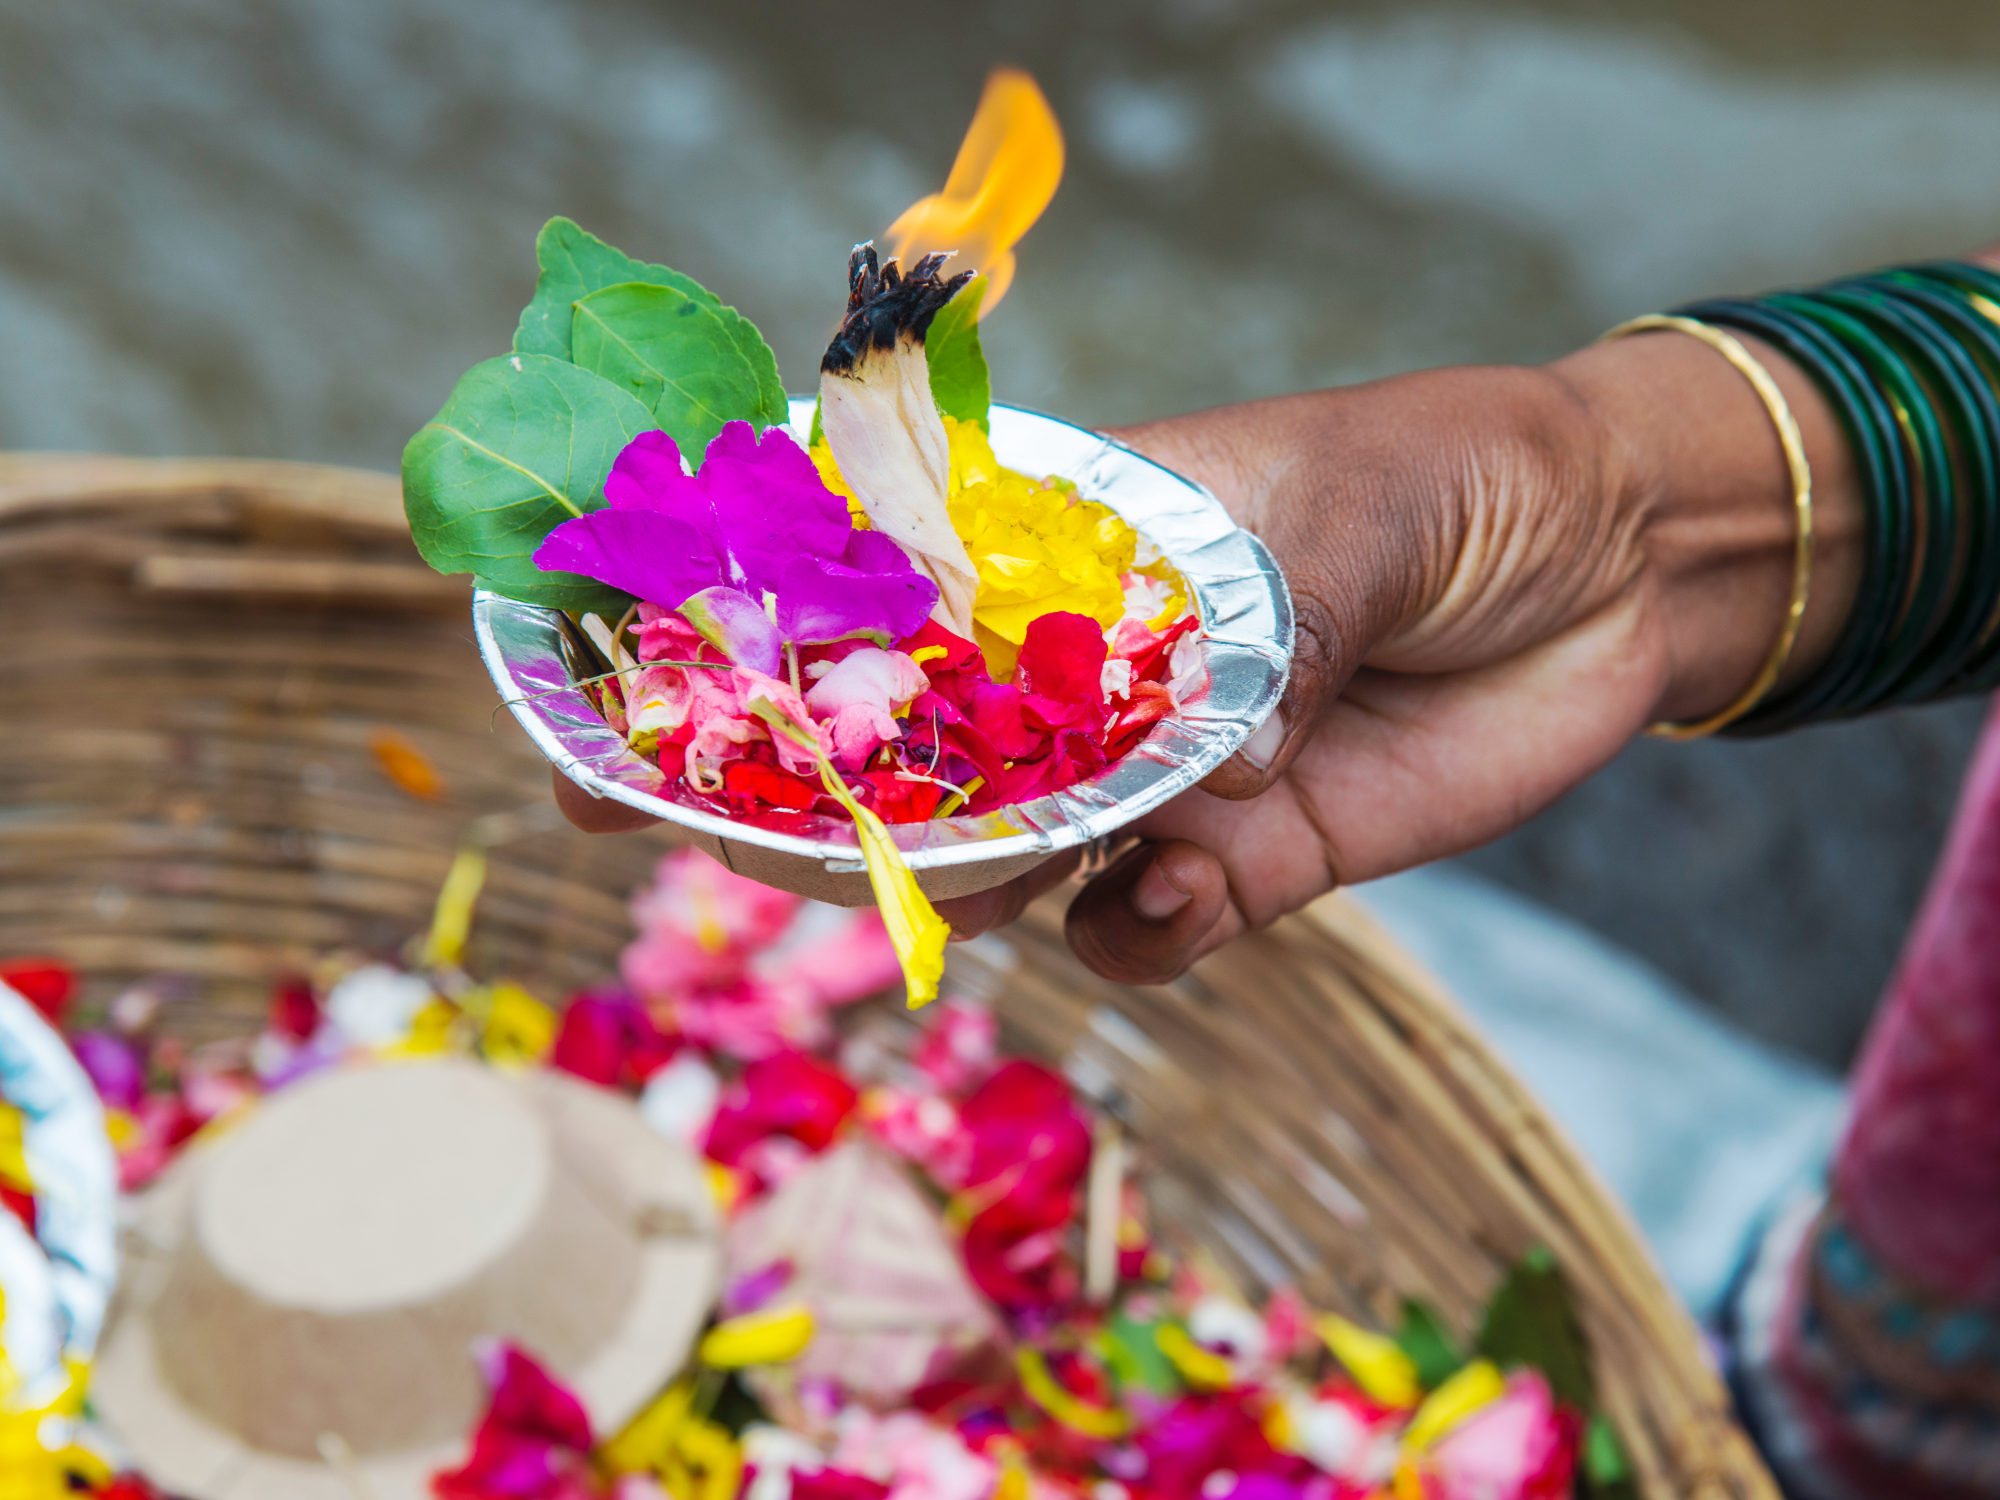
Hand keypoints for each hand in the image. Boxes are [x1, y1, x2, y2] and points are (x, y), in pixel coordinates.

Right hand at [946, 332, 1861, 980]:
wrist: (1621, 567)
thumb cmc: (1473, 477)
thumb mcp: (1371, 509)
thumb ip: (1289, 620)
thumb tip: (1226, 764)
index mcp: (1099, 540)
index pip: (948, 599)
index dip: (875, 655)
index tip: (818, 707)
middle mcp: (1111, 665)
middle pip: (970, 748)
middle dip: (921, 801)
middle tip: (889, 846)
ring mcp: (1174, 768)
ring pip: (1039, 852)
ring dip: (1014, 882)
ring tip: (1028, 884)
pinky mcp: (1252, 857)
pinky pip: (1151, 922)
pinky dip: (1139, 933)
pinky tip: (1182, 898)